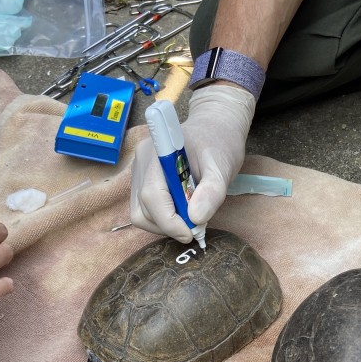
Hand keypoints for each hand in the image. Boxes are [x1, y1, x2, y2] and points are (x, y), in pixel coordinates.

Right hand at [130, 84, 255, 241]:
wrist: (213, 129)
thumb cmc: (219, 143)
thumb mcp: (223, 166)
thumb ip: (211, 191)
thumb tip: (196, 218)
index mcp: (158, 153)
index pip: (152, 195)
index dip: (169, 221)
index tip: (191, 232)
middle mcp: (141, 162)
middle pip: (143, 209)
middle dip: (169, 224)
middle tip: (196, 225)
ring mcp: (138, 173)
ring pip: (140, 214)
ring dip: (165, 224)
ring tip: (190, 216)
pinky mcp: (141, 182)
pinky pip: (144, 211)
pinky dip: (163, 219)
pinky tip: (182, 210)